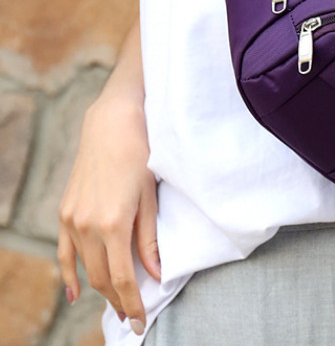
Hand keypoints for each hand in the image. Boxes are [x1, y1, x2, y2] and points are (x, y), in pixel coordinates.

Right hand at [58, 95, 159, 335]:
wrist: (112, 125)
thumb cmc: (140, 155)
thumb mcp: (150, 197)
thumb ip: (150, 239)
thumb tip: (156, 274)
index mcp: (114, 224)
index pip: (123, 278)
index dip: (132, 303)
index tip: (141, 321)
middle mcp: (88, 226)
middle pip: (103, 278)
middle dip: (118, 300)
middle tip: (132, 315)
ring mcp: (73, 220)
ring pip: (86, 267)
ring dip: (100, 288)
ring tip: (116, 303)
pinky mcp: (65, 212)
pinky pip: (65, 252)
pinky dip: (70, 274)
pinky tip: (77, 292)